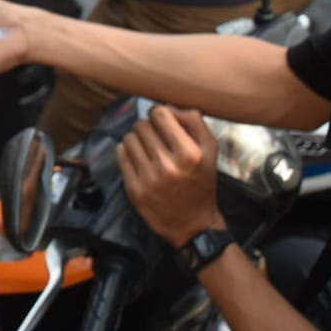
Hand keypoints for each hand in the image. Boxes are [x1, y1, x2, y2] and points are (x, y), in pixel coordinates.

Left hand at [116, 106, 225, 248]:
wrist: (193, 225)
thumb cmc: (201, 183)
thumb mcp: (210, 152)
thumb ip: (194, 122)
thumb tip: (168, 105)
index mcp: (189, 154)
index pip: (160, 114)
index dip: (160, 114)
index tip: (163, 122)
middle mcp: (168, 165)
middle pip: (142, 125)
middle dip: (148, 128)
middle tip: (156, 139)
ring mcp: (148, 178)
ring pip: (129, 138)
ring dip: (137, 140)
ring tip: (147, 149)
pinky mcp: (134, 189)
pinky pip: (121, 155)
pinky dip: (127, 152)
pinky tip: (138, 158)